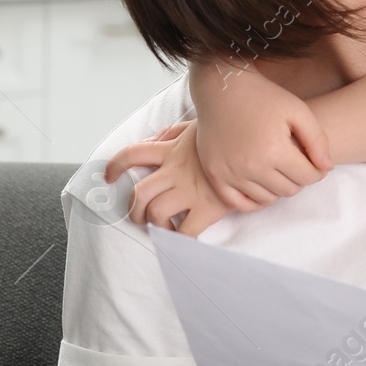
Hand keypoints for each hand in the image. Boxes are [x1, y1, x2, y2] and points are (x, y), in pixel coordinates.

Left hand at [104, 121, 237, 235]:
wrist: (258, 145)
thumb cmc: (227, 137)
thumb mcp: (196, 127)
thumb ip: (171, 133)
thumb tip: (151, 140)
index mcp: (172, 150)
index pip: (133, 154)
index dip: (115, 166)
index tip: (108, 176)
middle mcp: (177, 170)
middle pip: (139, 193)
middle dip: (133, 210)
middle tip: (139, 216)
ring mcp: (192, 190)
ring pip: (156, 212)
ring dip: (154, 225)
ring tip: (162, 228)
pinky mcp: (210, 206)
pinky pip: (186, 230)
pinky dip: (179, 238)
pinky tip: (183, 235)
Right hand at [191, 61, 332, 209]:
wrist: (222, 88)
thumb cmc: (264, 97)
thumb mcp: (298, 110)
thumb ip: (317, 140)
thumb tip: (327, 168)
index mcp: (274, 149)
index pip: (308, 177)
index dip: (317, 171)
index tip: (314, 163)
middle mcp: (251, 166)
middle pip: (289, 190)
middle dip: (298, 179)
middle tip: (296, 164)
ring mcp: (230, 172)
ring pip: (267, 199)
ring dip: (278, 188)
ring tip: (279, 171)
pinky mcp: (214, 175)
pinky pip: (239, 203)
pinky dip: (254, 200)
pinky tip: (261, 185)